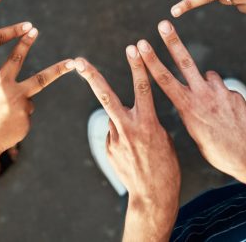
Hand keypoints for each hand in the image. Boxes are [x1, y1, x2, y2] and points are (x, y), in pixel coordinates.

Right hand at [0, 33, 73, 235]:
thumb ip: (8, 92)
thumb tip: (29, 100)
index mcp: (0, 83)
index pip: (15, 59)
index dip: (25, 44)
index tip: (33, 29)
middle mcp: (14, 94)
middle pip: (42, 79)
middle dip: (58, 70)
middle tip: (73, 62)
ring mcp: (22, 110)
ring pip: (27, 104)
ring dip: (17, 109)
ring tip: (0, 119)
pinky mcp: (26, 124)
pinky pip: (25, 119)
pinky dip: (16, 122)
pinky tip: (5, 129)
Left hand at [75, 55, 179, 240]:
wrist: (153, 198)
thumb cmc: (166, 167)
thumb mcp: (164, 138)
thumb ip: (146, 120)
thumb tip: (132, 113)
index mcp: (147, 124)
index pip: (142, 88)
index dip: (138, 66)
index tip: (133, 48)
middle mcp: (128, 128)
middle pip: (106, 96)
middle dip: (92, 76)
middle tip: (79, 61)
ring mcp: (115, 139)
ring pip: (114, 116)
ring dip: (124, 120)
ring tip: (139, 143)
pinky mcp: (109, 148)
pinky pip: (115, 133)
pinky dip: (123, 136)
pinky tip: (133, 154)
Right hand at [138, 21, 245, 185]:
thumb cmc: (217, 149)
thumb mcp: (195, 132)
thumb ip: (192, 109)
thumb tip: (193, 97)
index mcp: (187, 106)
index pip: (164, 79)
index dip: (151, 60)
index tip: (142, 45)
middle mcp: (201, 95)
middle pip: (184, 61)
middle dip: (172, 41)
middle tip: (163, 24)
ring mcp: (219, 92)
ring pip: (207, 75)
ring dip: (207, 84)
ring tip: (215, 107)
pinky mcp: (233, 93)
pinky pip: (224, 90)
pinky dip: (223, 97)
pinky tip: (230, 114)